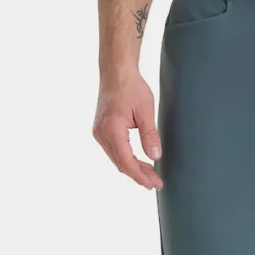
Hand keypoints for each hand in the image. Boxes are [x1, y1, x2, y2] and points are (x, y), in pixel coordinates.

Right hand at [93, 74, 163, 189]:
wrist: (116, 71)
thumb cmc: (131, 87)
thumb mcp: (146, 110)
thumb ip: (150, 135)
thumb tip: (155, 157)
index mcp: (112, 130)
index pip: (127, 162)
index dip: (140, 175)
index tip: (153, 184)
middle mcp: (101, 134)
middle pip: (121, 163)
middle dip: (139, 175)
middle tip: (156, 183)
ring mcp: (99, 132)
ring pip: (117, 159)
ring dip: (133, 168)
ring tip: (150, 175)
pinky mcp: (101, 130)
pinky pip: (114, 150)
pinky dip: (127, 158)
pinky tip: (139, 162)